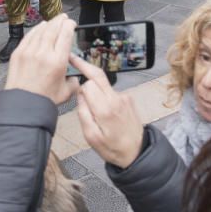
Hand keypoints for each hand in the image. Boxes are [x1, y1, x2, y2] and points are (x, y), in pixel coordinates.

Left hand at [5, 15, 79, 104]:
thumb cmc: (43, 100)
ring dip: (49, 23)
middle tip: (64, 17)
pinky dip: (36, 29)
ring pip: (41, 30)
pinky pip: (29, 36)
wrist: (22, 104)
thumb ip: (74, 83)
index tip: (72, 23)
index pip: (65, 35)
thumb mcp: (66, 93)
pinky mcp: (18, 53)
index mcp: (57, 61)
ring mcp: (29, 52)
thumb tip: (75, 78)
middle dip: (60, 21)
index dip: (69, 26)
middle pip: (53, 29)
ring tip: (54, 21)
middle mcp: (43, 53)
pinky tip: (40, 27)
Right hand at [73, 54, 144, 168]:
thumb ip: (83, 113)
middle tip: (73, 58)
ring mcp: (124, 97)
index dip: (80, 88)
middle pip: (97, 74)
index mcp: (105, 109)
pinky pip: (111, 92)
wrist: (137, 152)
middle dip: (85, 67)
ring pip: (104, 84)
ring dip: (96, 89)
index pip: (88, 84)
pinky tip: (106, 111)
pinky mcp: (128, 99)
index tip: (74, 86)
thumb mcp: (91, 137)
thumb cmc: (113, 148)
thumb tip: (80, 95)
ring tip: (95, 108)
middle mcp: (116, 99)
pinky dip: (105, 96)